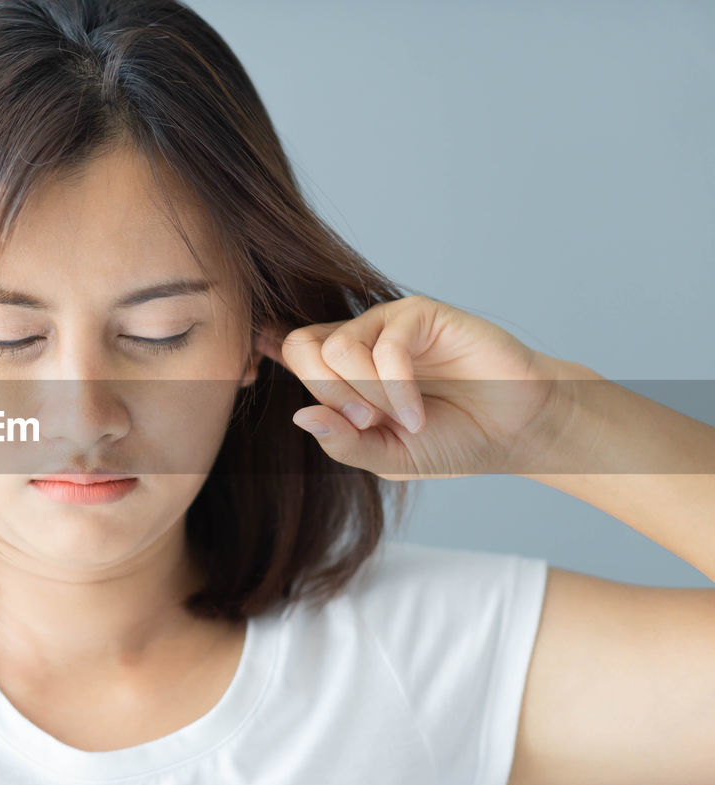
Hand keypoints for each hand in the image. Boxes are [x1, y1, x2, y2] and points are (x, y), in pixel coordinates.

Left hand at [254, 294, 569, 479]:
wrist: (511, 432)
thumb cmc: (449, 441)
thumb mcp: (385, 456)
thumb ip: (341, 441)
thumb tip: (299, 415)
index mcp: (340, 372)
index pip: (289, 353)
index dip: (285, 374)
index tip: (308, 403)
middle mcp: (358, 340)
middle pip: (302, 346)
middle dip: (328, 395)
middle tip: (365, 423)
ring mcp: (387, 325)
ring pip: (338, 347)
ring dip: (365, 395)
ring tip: (400, 420)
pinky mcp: (421, 315)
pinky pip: (386, 344)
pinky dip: (397, 388)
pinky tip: (417, 414)